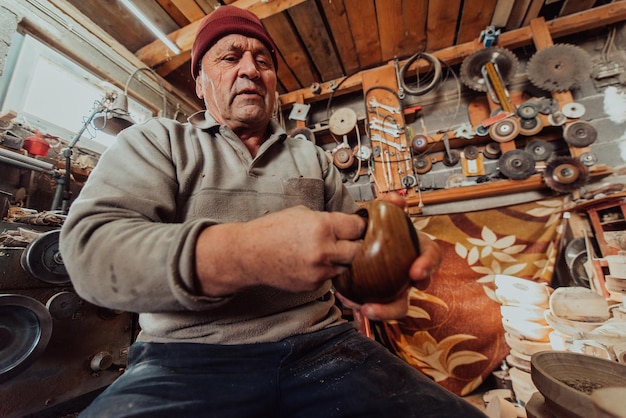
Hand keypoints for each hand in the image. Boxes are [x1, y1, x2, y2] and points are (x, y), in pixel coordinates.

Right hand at [195, 205, 366, 295]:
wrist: (248, 255)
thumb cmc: (271, 230)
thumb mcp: (302, 213)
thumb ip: (327, 220)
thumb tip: (348, 224)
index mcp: (321, 226)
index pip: (358, 227)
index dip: (362, 225)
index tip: (362, 226)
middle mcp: (323, 250)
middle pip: (359, 251)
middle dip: (358, 245)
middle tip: (354, 241)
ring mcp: (319, 271)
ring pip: (346, 267)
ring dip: (343, 260)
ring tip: (331, 251)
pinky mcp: (313, 285)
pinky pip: (330, 277)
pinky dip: (327, 270)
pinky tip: (314, 262)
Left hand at [336, 193, 441, 320]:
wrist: (363, 237)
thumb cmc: (380, 228)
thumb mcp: (384, 214)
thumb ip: (390, 205)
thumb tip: (396, 199)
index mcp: (417, 249)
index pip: (432, 256)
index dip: (428, 265)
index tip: (416, 271)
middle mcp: (411, 271)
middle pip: (412, 293)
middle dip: (400, 302)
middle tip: (384, 304)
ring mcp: (397, 285)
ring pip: (396, 305)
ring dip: (382, 311)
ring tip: (364, 308)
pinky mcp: (381, 293)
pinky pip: (376, 304)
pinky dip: (361, 304)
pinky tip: (346, 298)